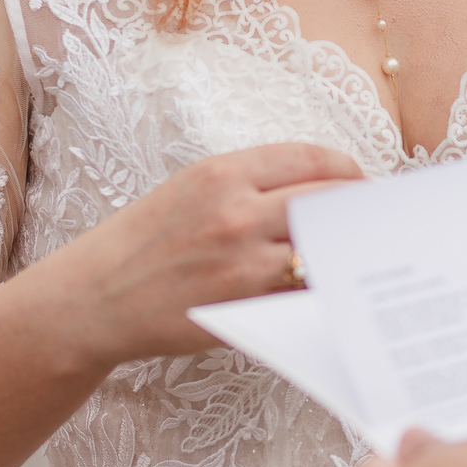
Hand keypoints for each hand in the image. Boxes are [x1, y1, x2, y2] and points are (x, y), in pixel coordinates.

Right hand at [39, 140, 360, 372]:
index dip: (347, 171)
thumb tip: (317, 188)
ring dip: (343, 251)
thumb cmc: (144, 241)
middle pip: (327, 201)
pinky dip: (318, 287)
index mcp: (223, 173)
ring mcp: (243, 262)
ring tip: (357, 253)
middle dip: (357, 209)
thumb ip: (251, 184)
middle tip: (371, 220)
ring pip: (320, 248)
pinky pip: (300, 293)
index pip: (311, 160)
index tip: (359, 183)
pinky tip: (327, 286)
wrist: (95, 297)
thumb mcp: (191, 189)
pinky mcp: (244, 306)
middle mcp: (236, 212)